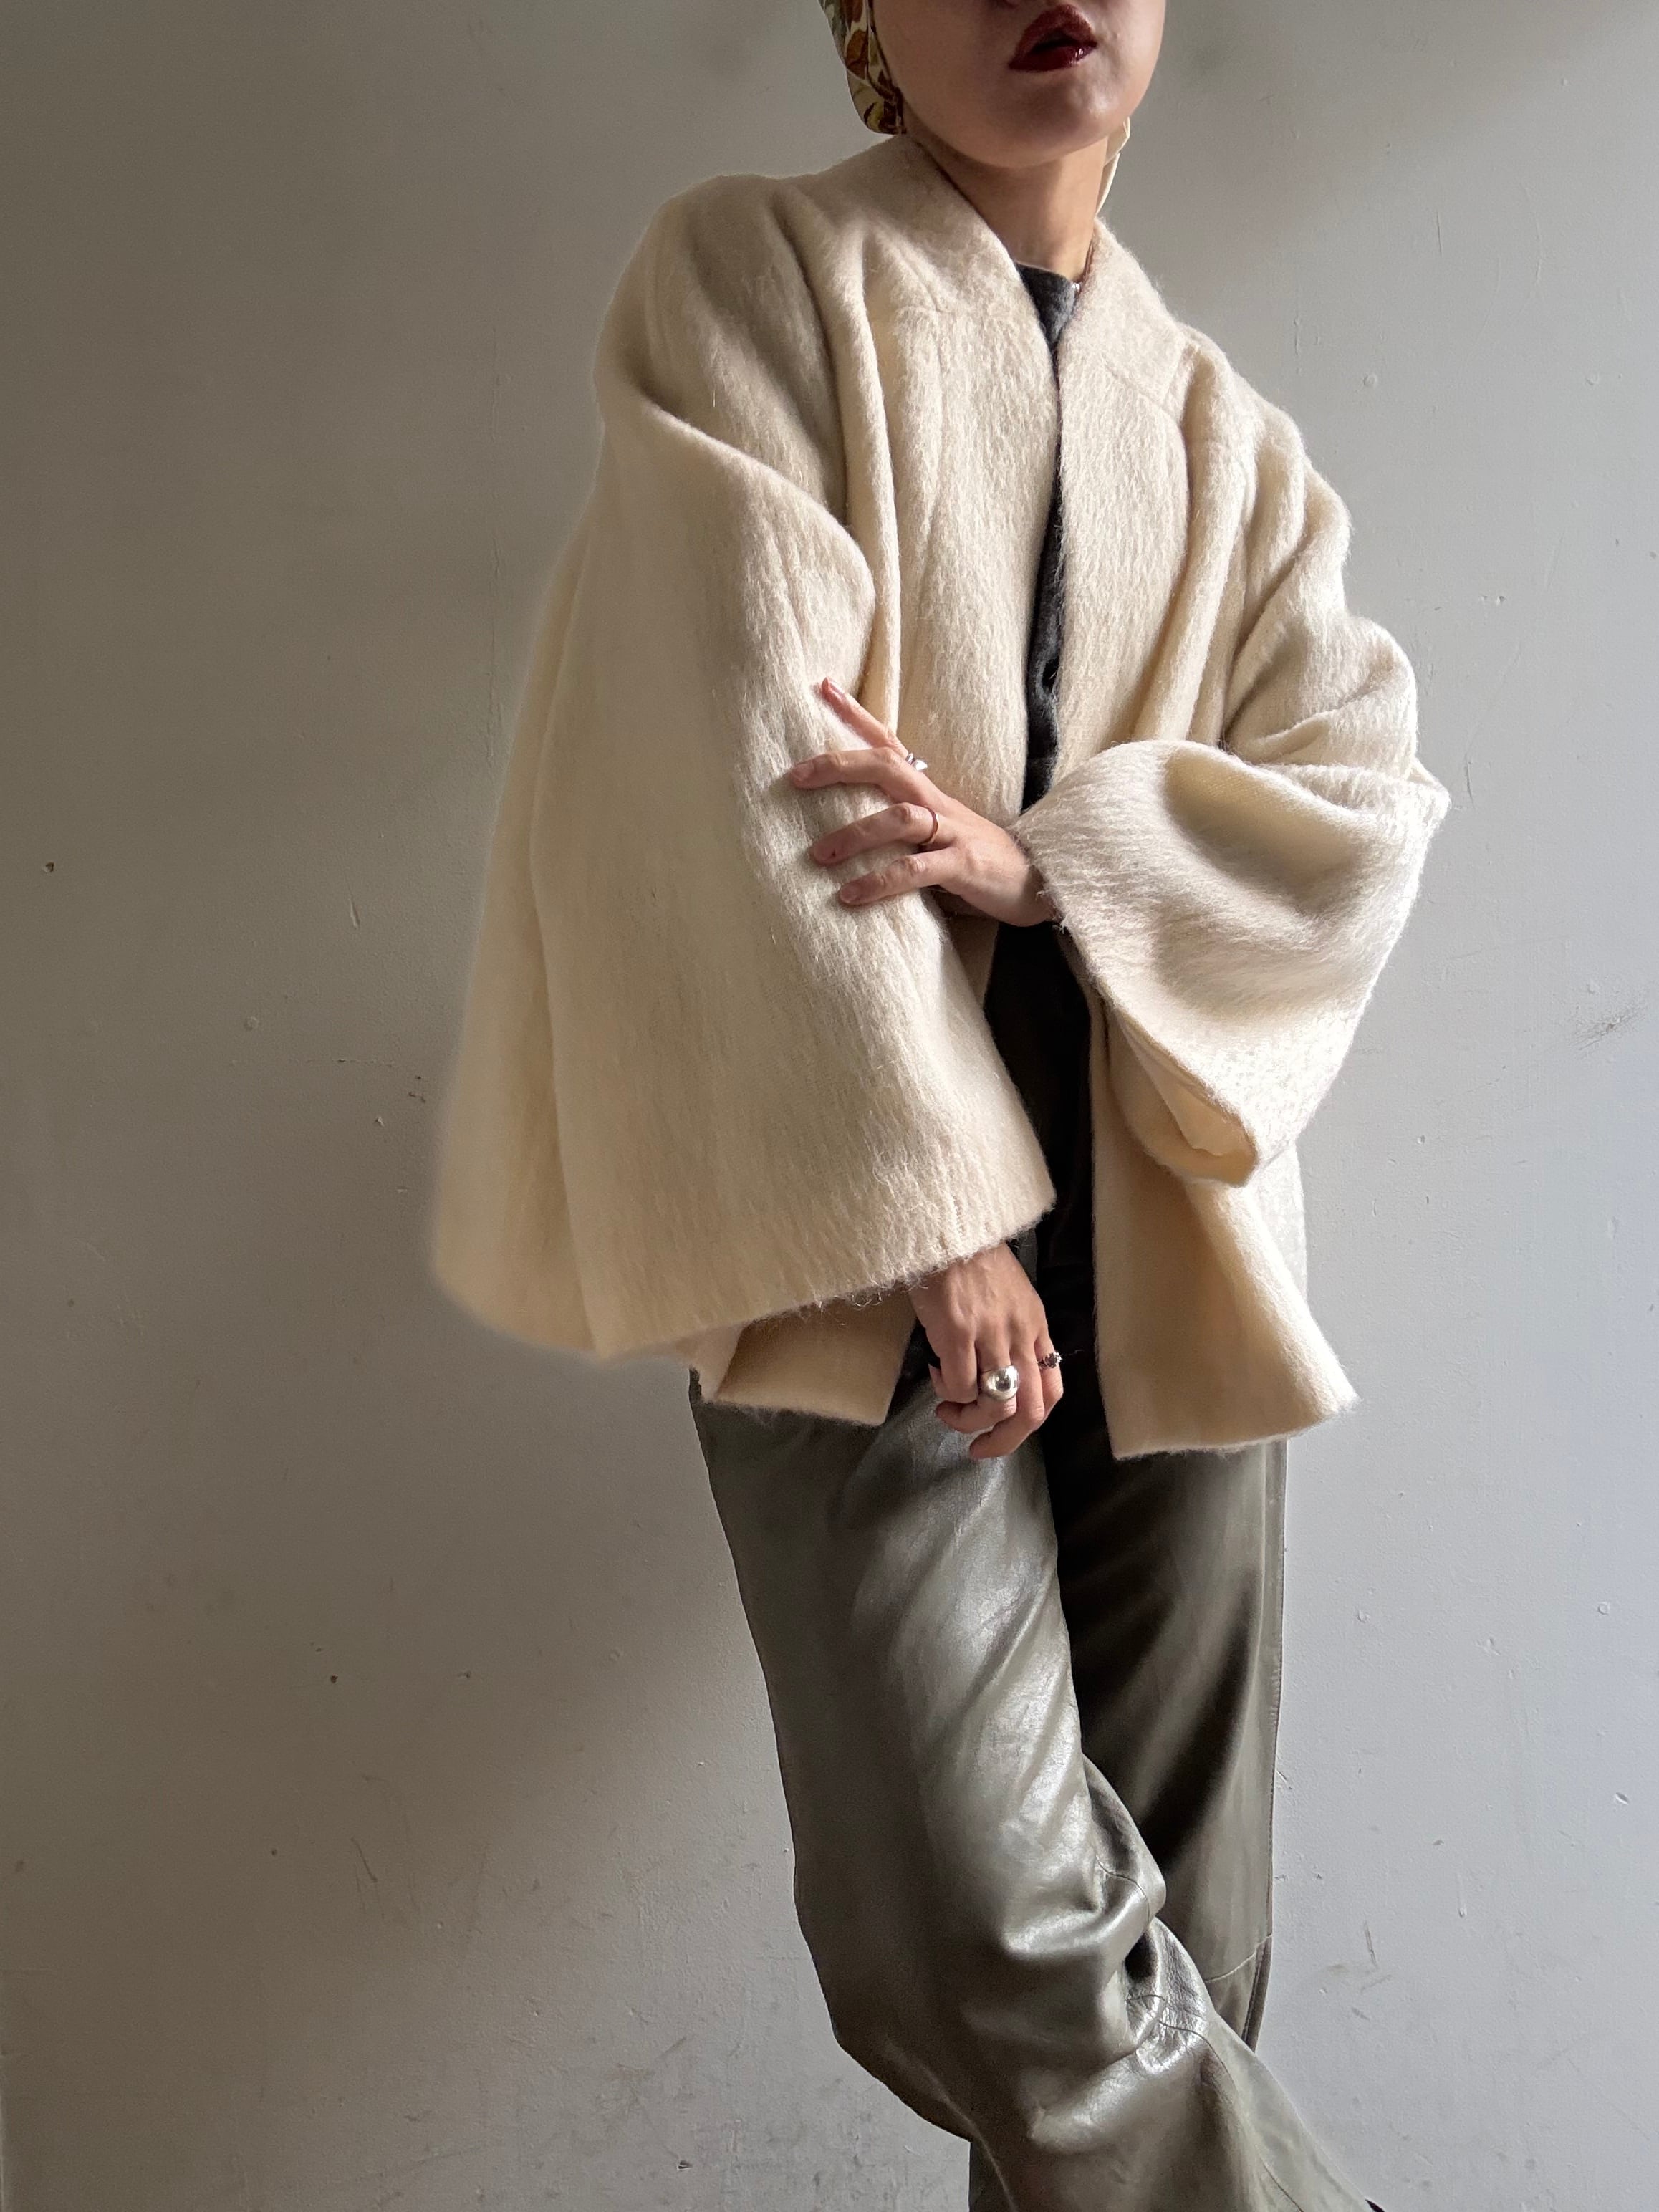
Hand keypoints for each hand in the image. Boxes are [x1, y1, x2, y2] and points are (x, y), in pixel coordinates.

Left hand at [789, 678, 1056, 927]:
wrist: (1035, 882)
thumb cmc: (972, 860)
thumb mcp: (931, 833)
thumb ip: (894, 824)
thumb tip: (837, 825)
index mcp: (927, 791)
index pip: (889, 742)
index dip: (857, 714)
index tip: (823, 686)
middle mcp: (937, 802)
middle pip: (887, 766)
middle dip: (839, 766)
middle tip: (795, 777)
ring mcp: (952, 831)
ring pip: (898, 818)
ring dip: (853, 834)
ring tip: (817, 855)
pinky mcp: (963, 866)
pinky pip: (915, 870)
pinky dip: (879, 881)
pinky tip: (849, 896)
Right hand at [908, 1241, 1063, 1460]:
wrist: (945, 1225)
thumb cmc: (970, 1259)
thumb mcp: (1009, 1297)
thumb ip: (1011, 1334)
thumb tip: (993, 1377)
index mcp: (1036, 1327)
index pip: (1051, 1392)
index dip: (1028, 1425)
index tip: (1000, 1434)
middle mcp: (1021, 1334)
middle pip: (1030, 1413)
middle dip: (1002, 1441)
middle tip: (974, 1446)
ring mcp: (992, 1334)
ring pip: (995, 1405)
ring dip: (967, 1418)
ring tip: (947, 1405)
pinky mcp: (959, 1332)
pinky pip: (960, 1386)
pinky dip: (948, 1391)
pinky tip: (937, 1371)